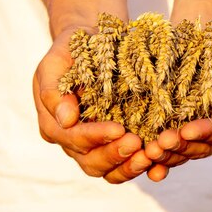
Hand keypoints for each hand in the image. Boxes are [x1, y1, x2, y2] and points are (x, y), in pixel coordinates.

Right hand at [33, 28, 152, 183]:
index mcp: (53, 123)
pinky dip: (141, 167)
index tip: (119, 128)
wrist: (96, 41)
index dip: (95, 136)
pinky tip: (158, 165)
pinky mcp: (115, 144)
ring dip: (129, 167)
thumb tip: (65, 120)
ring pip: (109, 170)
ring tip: (149, 156)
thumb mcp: (57, 60)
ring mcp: (95, 146)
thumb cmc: (73, 47)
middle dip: (114, 155)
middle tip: (137, 143)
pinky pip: (126, 165)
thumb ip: (54, 89)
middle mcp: (72, 141)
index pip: (73, 138)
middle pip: (90, 162)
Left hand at [145, 32, 211, 179]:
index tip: (188, 129)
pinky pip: (166, 151)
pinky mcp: (172, 131)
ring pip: (182, 153)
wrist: (199, 37)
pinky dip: (155, 160)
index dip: (207, 132)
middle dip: (182, 146)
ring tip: (149, 149)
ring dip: (166, 154)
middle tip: (161, 142)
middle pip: (202, 148)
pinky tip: (143, 160)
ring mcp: (193, 135)